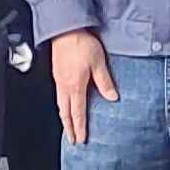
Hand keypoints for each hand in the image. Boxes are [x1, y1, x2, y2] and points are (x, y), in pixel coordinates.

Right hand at [50, 29, 115, 143]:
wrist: (65, 30)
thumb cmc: (81, 43)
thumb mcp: (98, 62)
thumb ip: (104, 81)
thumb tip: (112, 97)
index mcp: (75, 86)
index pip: (78, 113)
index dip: (80, 128)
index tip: (81, 139)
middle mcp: (64, 86)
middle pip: (65, 113)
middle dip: (69, 128)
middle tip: (72, 140)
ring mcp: (59, 80)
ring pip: (60, 105)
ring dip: (64, 118)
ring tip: (67, 127)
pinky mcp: (57, 73)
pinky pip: (58, 96)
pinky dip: (62, 106)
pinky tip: (65, 105)